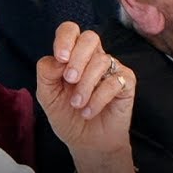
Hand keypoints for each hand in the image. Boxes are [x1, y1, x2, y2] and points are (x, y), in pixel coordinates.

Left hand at [35, 22, 134, 155]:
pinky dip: (99, 98)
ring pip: (101, 61)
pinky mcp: (126, 82)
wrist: (86, 141)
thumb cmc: (66, 115)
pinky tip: (89, 111)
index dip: (65, 39)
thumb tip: (57, 59)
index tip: (60, 58)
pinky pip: (115, 80)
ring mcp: (111, 68)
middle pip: (90, 37)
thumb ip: (46, 74)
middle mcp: (92, 57)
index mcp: (71, 55)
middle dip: (78, 58)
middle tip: (69, 80)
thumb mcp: (47, 95)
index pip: (70, 31)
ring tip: (77, 105)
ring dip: (86, 86)